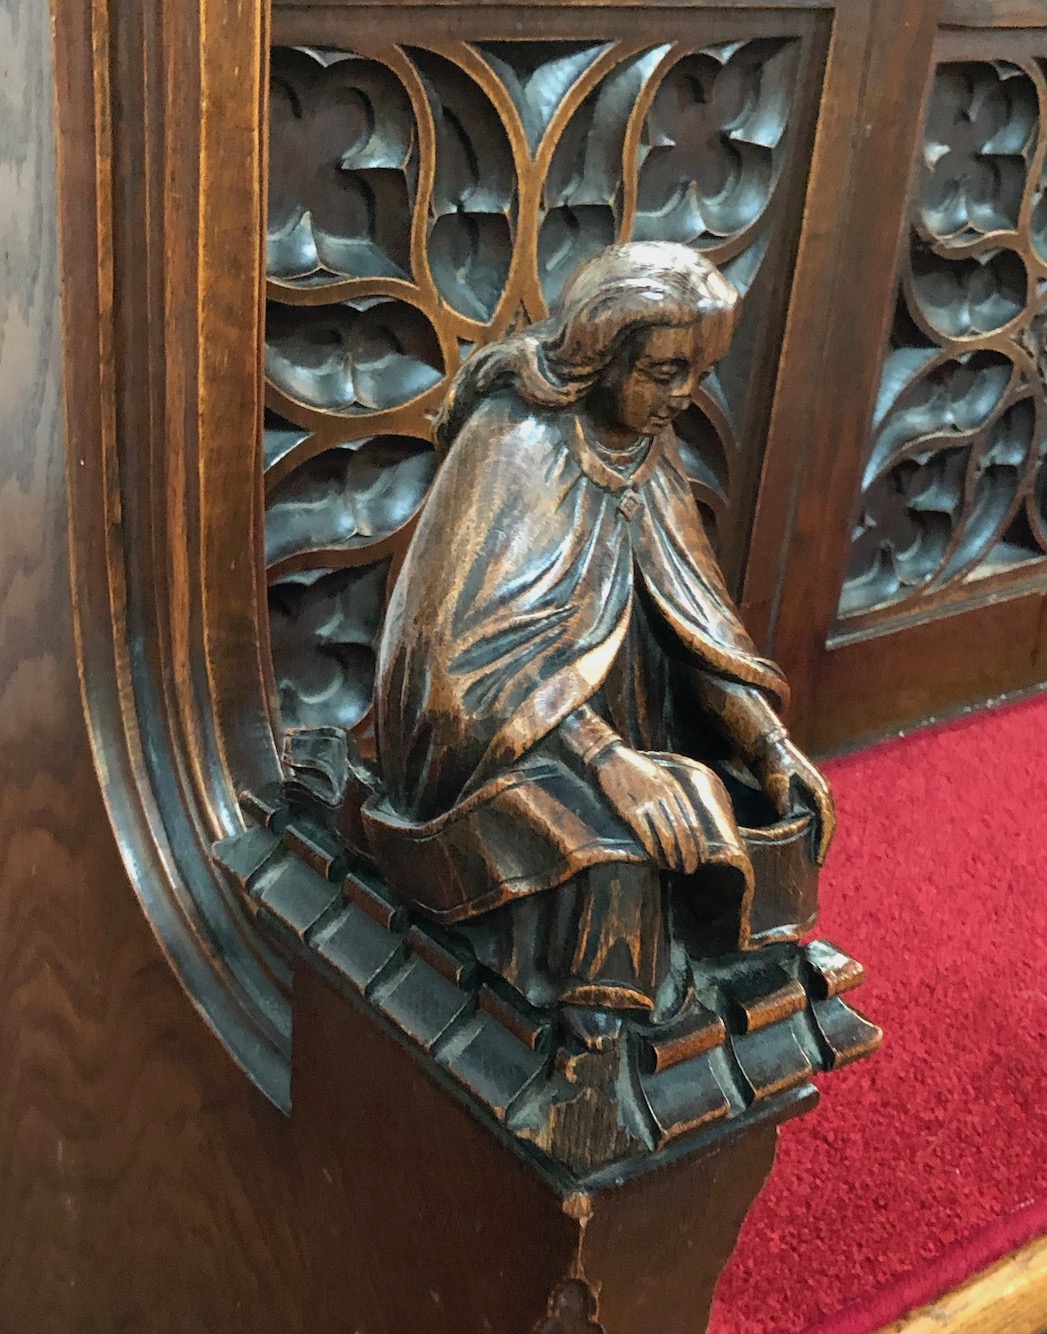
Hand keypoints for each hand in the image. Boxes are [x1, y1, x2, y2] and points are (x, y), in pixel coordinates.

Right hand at [593, 746, 702, 872]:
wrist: (608, 756)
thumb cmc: (632, 767)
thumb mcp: (658, 774)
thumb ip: (670, 794)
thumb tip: (678, 819)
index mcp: (673, 788)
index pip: (692, 822)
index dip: (697, 843)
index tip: (700, 856)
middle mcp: (664, 797)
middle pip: (682, 832)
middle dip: (688, 854)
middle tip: (690, 869)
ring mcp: (648, 804)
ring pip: (667, 837)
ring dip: (673, 856)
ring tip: (676, 868)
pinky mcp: (631, 811)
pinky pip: (647, 836)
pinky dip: (654, 851)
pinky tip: (656, 860)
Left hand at [753, 736, 836, 864]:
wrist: (768, 747)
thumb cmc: (772, 768)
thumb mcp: (779, 789)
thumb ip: (787, 808)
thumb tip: (792, 827)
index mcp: (820, 792)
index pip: (827, 823)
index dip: (823, 843)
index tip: (818, 860)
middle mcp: (824, 791)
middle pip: (829, 822)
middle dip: (824, 842)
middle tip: (817, 861)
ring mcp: (819, 789)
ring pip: (825, 818)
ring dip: (820, 835)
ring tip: (814, 853)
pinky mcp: (811, 789)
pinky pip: (818, 812)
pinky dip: (815, 826)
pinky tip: (807, 836)